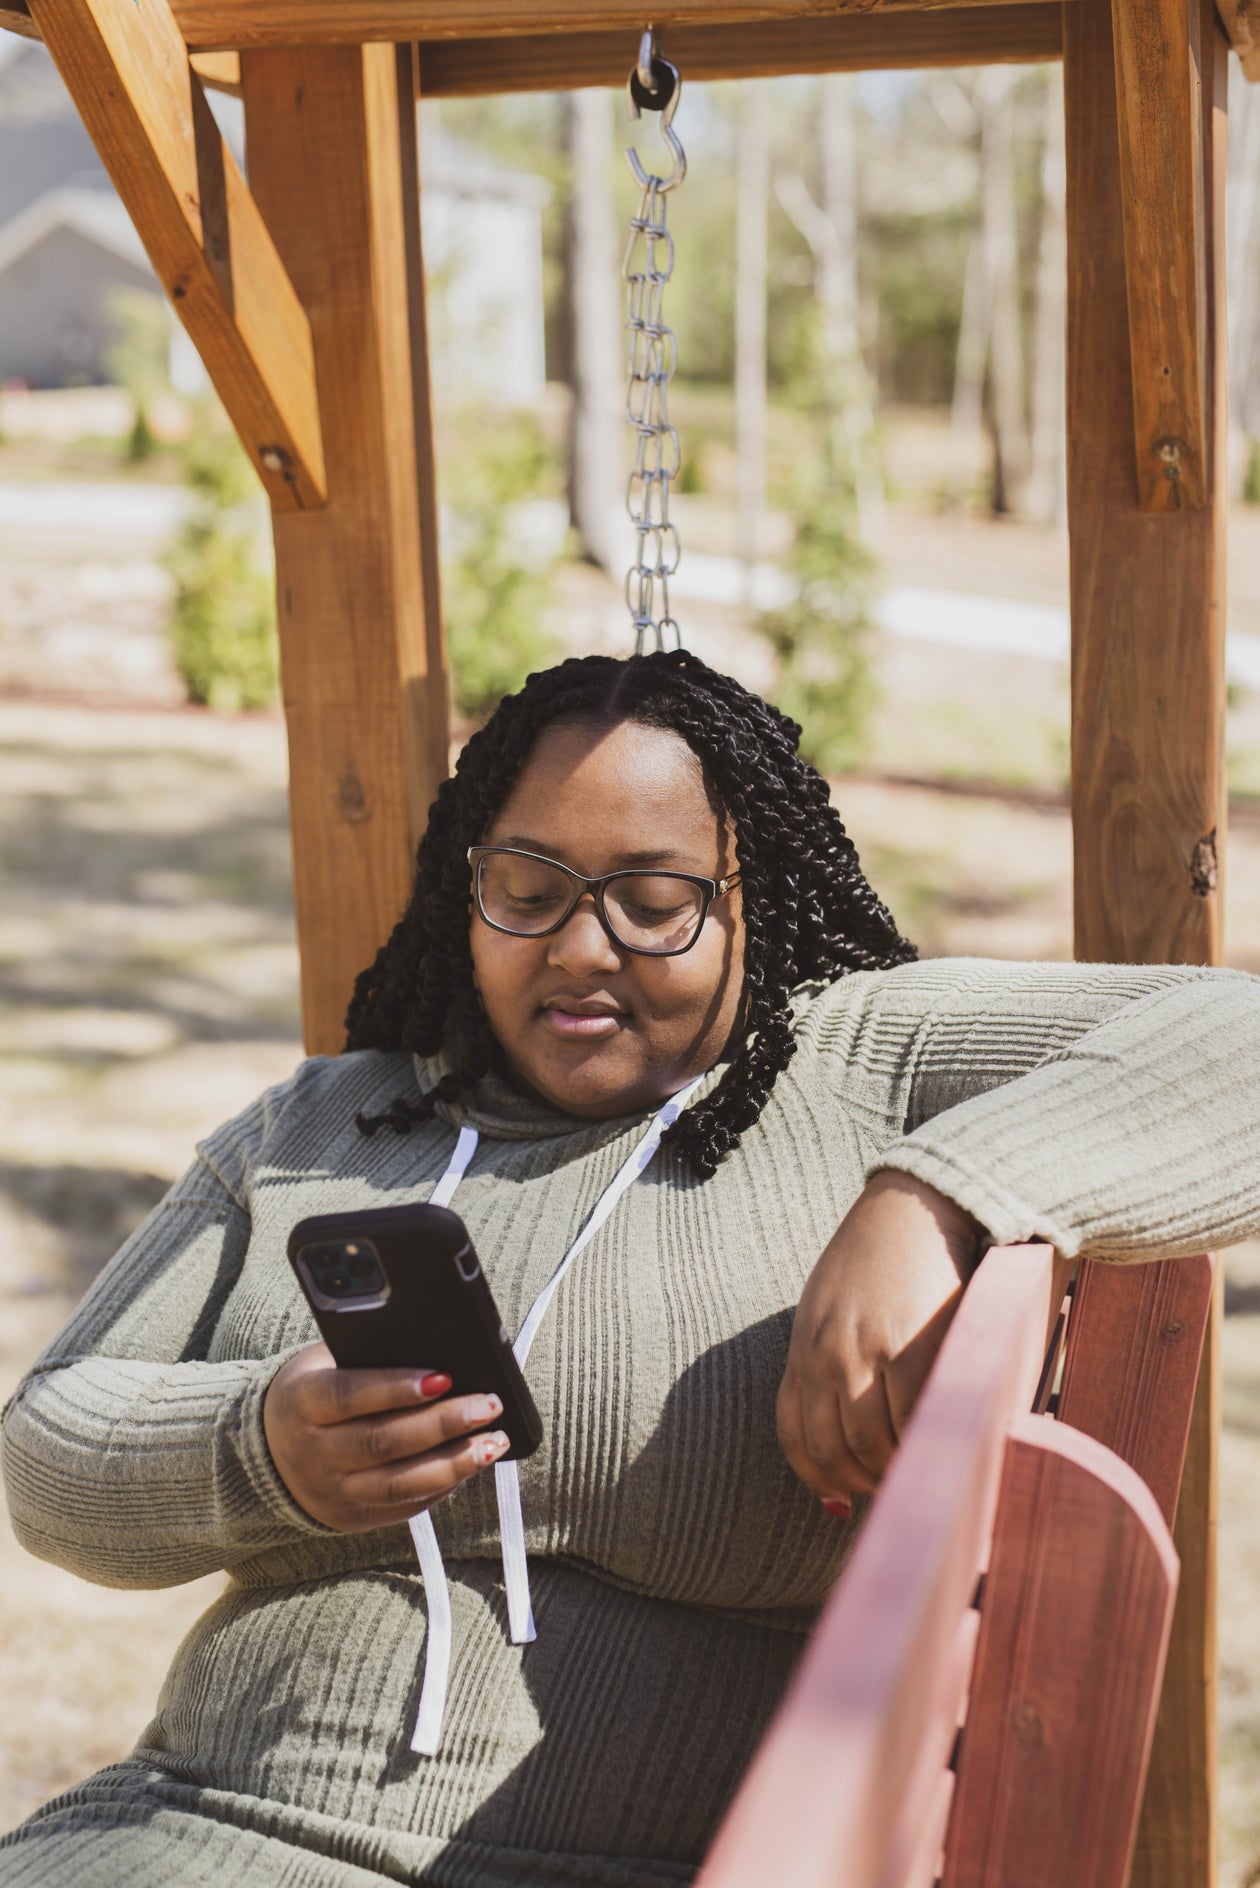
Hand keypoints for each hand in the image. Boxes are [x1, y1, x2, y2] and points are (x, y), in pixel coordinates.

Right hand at [263, 1343, 510, 1532]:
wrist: (266, 1449)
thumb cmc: (314, 1390)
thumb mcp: (325, 1363)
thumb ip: (369, 1357)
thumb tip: (441, 1349)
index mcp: (302, 1403)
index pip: (350, 1396)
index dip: (397, 1388)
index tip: (445, 1376)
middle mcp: (313, 1453)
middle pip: (383, 1442)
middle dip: (443, 1423)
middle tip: (489, 1404)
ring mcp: (331, 1492)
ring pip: (399, 1484)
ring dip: (455, 1463)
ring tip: (494, 1441)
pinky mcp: (350, 1518)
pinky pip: (403, 1506)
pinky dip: (442, 1485)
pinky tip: (470, 1463)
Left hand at [776, 1172, 982, 1507]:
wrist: (916, 1207)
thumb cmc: (878, 1260)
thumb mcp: (829, 1307)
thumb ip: (827, 1358)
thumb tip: (846, 1426)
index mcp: (803, 1346)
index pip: (795, 1436)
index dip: (818, 1479)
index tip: (842, 1501)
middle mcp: (825, 1355)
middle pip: (832, 1450)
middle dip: (861, 1484)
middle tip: (893, 1490)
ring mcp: (865, 1354)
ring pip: (870, 1446)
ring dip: (893, 1474)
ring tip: (919, 1474)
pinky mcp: (911, 1350)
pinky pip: (910, 1423)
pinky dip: (921, 1448)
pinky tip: (938, 1451)